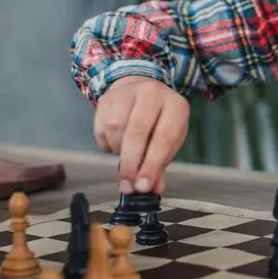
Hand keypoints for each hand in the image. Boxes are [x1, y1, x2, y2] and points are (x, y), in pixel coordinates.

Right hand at [95, 76, 190, 193]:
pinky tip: (115, 143)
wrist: (141, 89)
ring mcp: (129, 92)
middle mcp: (153, 93)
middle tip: (127, 185)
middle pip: (137, 133)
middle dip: (131, 164)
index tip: (142, 186)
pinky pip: (101, 126)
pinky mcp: (108, 96)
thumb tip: (153, 188)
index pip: (163, 138)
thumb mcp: (169, 139)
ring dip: (118, 150)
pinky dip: (106, 143)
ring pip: (116, 128)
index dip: (151, 165)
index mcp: (176, 106)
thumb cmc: (159, 120)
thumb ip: (160, 164)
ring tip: (125, 154)